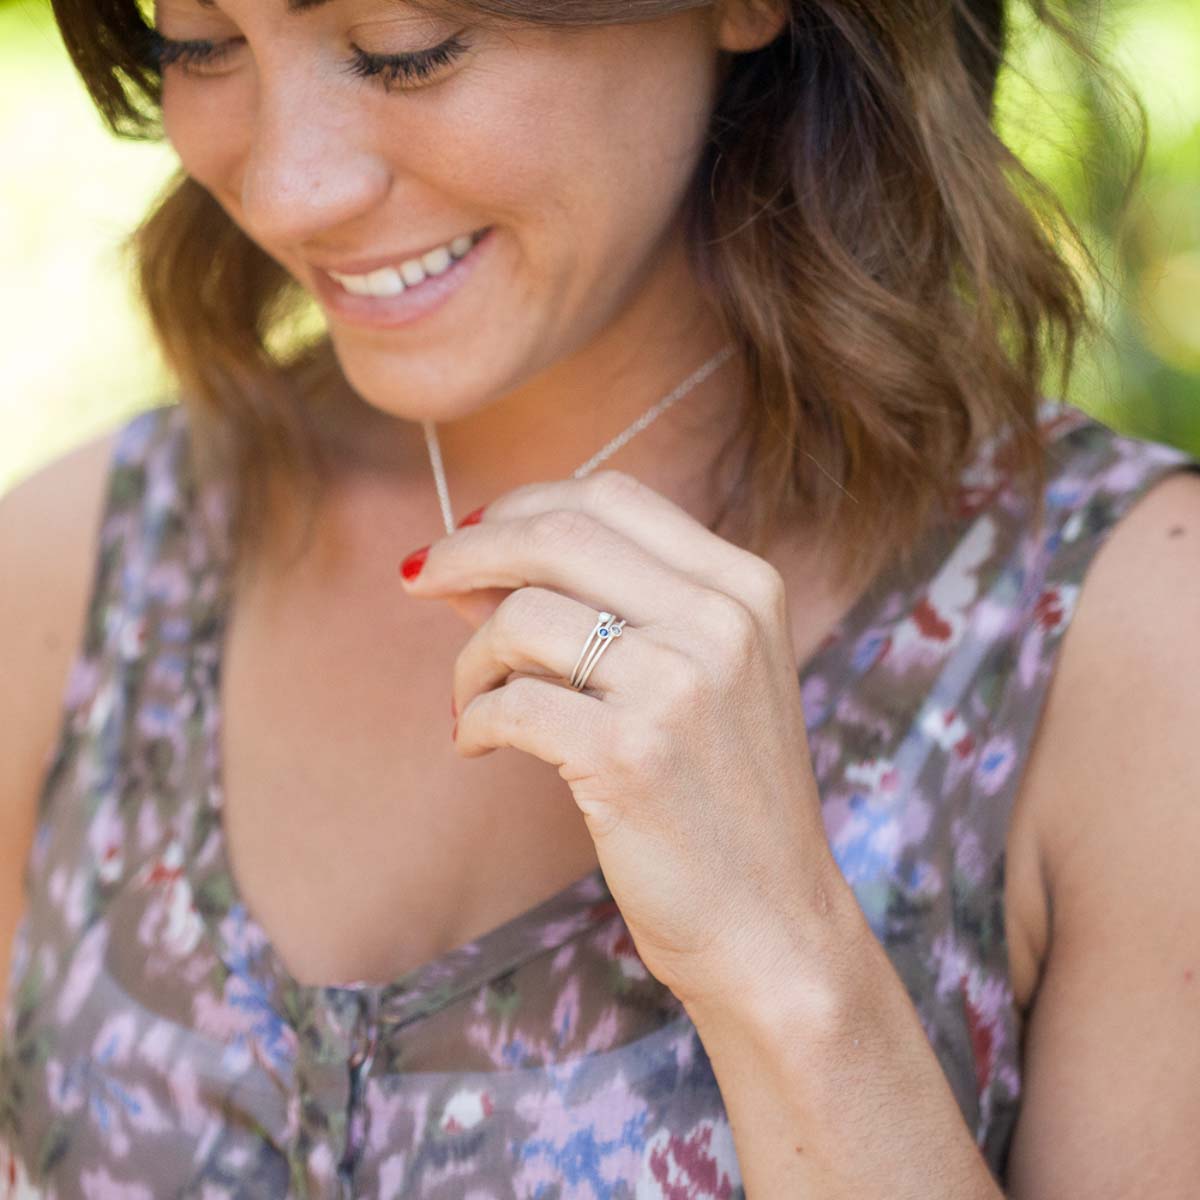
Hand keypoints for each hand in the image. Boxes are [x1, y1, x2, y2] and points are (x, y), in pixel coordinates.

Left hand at [398, 469, 847, 1012]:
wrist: (772, 922)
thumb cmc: (720, 799)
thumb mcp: (692, 681)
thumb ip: (599, 611)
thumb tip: (472, 567)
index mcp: (744, 587)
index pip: (611, 496)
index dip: (523, 505)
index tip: (472, 533)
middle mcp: (720, 621)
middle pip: (558, 534)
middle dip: (468, 549)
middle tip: (420, 578)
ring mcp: (679, 686)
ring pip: (522, 618)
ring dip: (470, 658)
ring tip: (470, 701)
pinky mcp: (630, 756)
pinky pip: (511, 703)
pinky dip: (473, 719)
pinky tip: (475, 745)